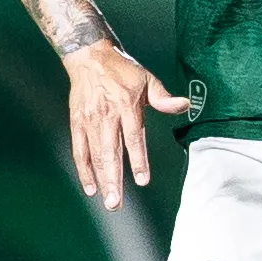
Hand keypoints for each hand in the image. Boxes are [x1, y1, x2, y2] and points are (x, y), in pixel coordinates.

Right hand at [64, 42, 189, 209]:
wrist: (89, 57)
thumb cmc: (122, 69)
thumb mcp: (147, 78)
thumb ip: (163, 97)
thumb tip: (184, 105)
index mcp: (126, 105)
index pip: (134, 138)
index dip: (138, 160)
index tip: (142, 180)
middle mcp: (106, 116)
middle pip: (110, 153)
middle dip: (113, 180)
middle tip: (116, 203)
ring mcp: (89, 121)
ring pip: (95, 156)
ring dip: (100, 180)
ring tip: (107, 201)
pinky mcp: (77, 124)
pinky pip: (79, 151)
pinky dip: (83, 170)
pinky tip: (90, 187)